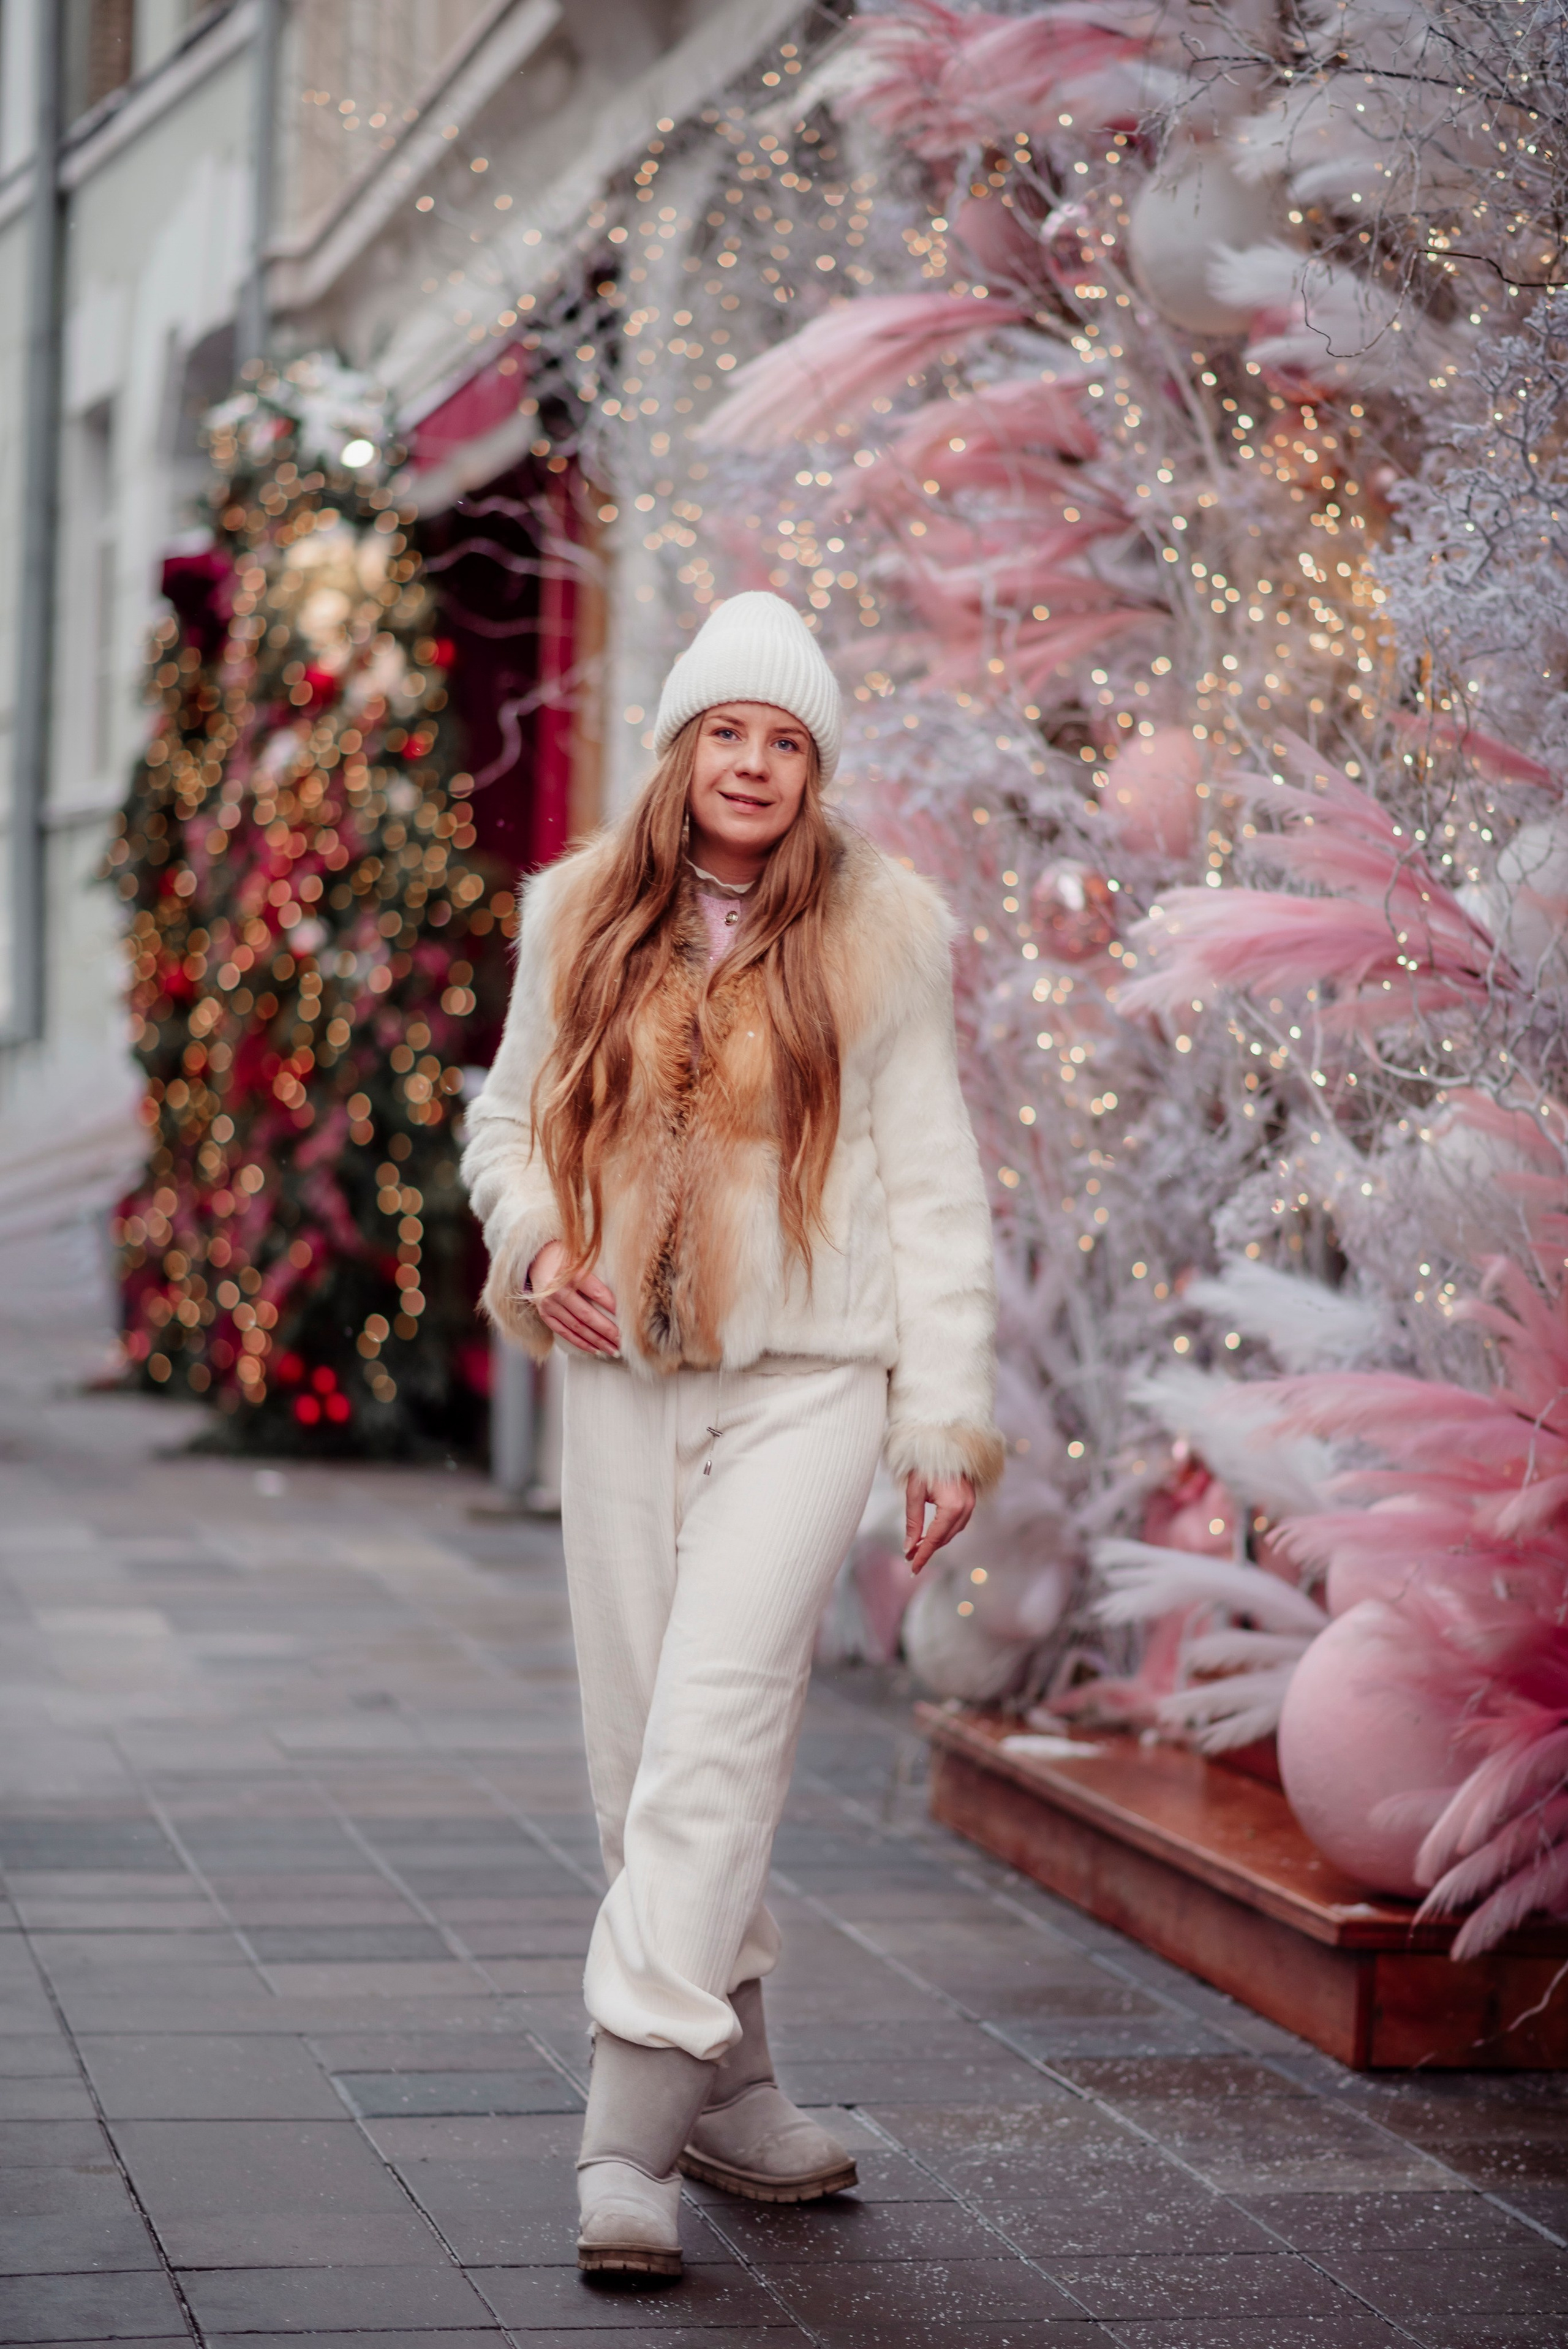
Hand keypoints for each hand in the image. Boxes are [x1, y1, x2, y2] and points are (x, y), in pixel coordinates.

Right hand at [528, 1239, 620, 1356]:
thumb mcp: (582, 1257)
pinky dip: (580, 1343)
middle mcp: (557, 1291)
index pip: (597, 1293)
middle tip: (623, 1341)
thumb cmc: (566, 1257)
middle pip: (587, 1315)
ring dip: (597, 1341)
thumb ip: (599, 1271)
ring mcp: (549, 1305)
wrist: (537, 1260)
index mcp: (570, 1274)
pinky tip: (595, 1349)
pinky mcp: (545, 1314)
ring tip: (613, 1350)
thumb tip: (624, 1293)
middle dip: (607, 1331)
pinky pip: (564, 1332)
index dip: (613, 1307)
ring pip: (577, 1327)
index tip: (628, 1318)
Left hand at [904, 1473, 976, 1573]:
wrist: (943, 1444)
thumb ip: (913, 1521)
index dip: (923, 1555)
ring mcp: (971, 1505)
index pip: (935, 1539)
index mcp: (952, 1506)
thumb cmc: (926, 1465)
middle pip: (944, 1538)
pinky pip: (957, 1524)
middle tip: (910, 1558)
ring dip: (936, 1542)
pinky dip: (944, 1531)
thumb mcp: (914, 1492)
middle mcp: (965, 1508)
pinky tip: (931, 1534)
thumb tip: (909, 1547)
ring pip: (952, 1532)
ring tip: (917, 1549)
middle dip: (927, 1549)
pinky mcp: (970, 1501)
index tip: (912, 1568)